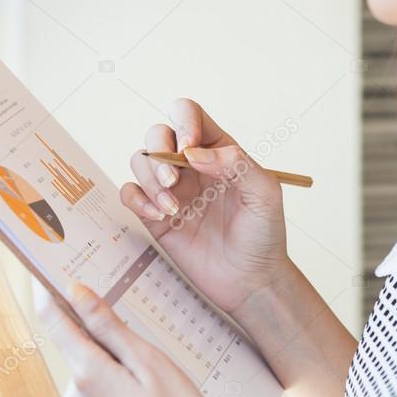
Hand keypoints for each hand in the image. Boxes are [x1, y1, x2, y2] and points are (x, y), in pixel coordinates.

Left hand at [37, 280, 231, 396]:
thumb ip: (108, 327)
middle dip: (101, 343)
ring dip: (110, 374)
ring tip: (152, 392)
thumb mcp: (150, 362)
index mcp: (89, 374)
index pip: (54, 323)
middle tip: (141, 354)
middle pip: (77, 352)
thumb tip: (76, 293)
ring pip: (88, 380)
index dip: (50, 296)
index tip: (48, 276)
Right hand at [122, 98, 290, 313]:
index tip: (189, 151)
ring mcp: (172, 190)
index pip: (189, 115)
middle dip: (159, 154)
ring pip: (140, 161)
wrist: (251, 281)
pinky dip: (136, 199)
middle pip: (157, 134)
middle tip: (173, 182)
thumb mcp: (265, 194)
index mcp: (219, 151)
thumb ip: (237, 164)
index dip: (183, 123)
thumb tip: (194, 153)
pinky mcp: (156, 216)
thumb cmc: (263, 236)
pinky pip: (131, 193)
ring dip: (150, 181)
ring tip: (172, 209)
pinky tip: (158, 216)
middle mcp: (191, 166)